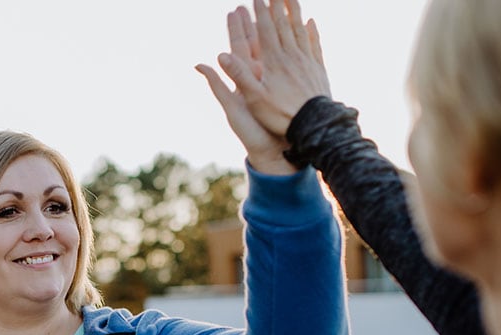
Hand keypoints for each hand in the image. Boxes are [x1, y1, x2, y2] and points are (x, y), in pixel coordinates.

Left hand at [196, 8, 292, 174]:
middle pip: (257, 44)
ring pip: (275, 50)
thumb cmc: (251, 134)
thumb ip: (217, 85)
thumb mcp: (232, 107)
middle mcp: (258, 79)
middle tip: (253, 2)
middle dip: (255, 23)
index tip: (235, 10)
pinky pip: (293, 61)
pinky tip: (302, 32)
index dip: (237, 29)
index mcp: (243, 80)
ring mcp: (275, 82)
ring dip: (275, 30)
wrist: (275, 152)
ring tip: (276, 10)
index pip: (239, 48)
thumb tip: (198, 64)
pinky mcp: (289, 88)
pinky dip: (296, 46)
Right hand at [219, 0, 330, 138]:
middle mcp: (291, 56)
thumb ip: (238, 75)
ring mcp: (306, 61)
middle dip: (277, 5)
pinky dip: (312, 31)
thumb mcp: (253, 98)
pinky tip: (310, 22)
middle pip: (283, 24)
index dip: (260, 12)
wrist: (313, 126)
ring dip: (294, 11)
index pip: (265, 30)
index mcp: (273, 61)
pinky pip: (315, 44)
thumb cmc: (280, 115)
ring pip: (299, 30)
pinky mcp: (318, 69)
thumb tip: (221, 55)